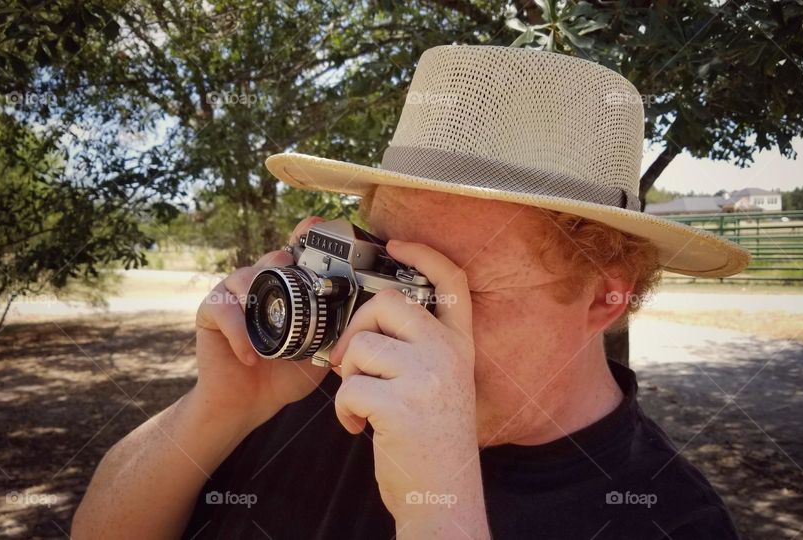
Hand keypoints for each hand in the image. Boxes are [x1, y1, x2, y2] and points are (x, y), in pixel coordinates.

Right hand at [193, 217, 328, 432]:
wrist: (248, 405)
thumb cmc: (283, 376)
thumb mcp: (318, 353)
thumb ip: (335, 333)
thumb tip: (364, 318)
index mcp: (287, 289)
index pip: (295, 251)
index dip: (305, 235)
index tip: (317, 225)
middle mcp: (259, 285)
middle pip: (272, 258)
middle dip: (283, 265)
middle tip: (293, 281)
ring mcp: (233, 296)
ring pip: (245, 277)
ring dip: (259, 298)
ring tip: (270, 329)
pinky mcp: (210, 313)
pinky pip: (224, 309)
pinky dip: (239, 332)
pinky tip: (251, 355)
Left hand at [329, 239, 488, 537]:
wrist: (444, 496)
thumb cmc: (432, 440)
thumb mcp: (441, 384)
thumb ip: (421, 347)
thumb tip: (368, 318)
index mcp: (459, 347)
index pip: (451, 282)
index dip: (423, 254)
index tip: (395, 243)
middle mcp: (448, 355)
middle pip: (387, 303)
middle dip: (357, 329)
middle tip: (352, 363)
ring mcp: (427, 377)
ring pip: (362, 346)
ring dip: (348, 378)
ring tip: (362, 405)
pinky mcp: (401, 404)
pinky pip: (349, 387)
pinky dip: (343, 411)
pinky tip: (359, 427)